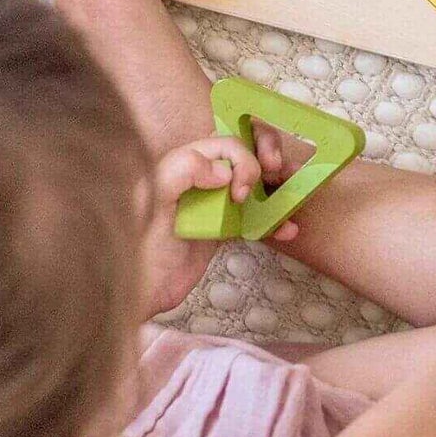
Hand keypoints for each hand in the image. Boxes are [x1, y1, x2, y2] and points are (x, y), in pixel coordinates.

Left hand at [140, 135, 298, 317]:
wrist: (141, 291)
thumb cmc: (139, 244)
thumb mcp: (153, 199)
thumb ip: (182, 170)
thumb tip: (223, 170)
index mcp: (184, 165)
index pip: (225, 145)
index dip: (243, 160)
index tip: (241, 192)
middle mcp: (203, 181)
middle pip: (245, 153)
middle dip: (267, 154)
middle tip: (277, 171)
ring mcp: (215, 205)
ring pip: (256, 183)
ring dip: (280, 184)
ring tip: (297, 190)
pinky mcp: (223, 231)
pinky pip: (255, 219)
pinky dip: (274, 222)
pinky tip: (288, 229)